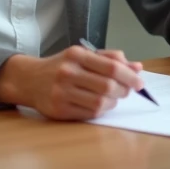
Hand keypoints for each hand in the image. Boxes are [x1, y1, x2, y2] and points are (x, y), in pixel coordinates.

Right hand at [0, 46, 144, 120]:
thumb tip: (137, 67)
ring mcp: (62, 92)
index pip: (112, 66)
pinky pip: (89, 113)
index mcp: (77, 55)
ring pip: (100, 102)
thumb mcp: (84, 55)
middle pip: (108, 86)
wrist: (29, 79)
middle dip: (124, 90)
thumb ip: (111, 59)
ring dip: (113, 102)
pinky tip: (100, 105)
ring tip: (113, 98)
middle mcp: (68, 72)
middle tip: (127, 91)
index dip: (130, 76)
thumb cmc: (61, 66)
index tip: (140, 83)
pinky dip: (101, 110)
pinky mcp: (59, 110)